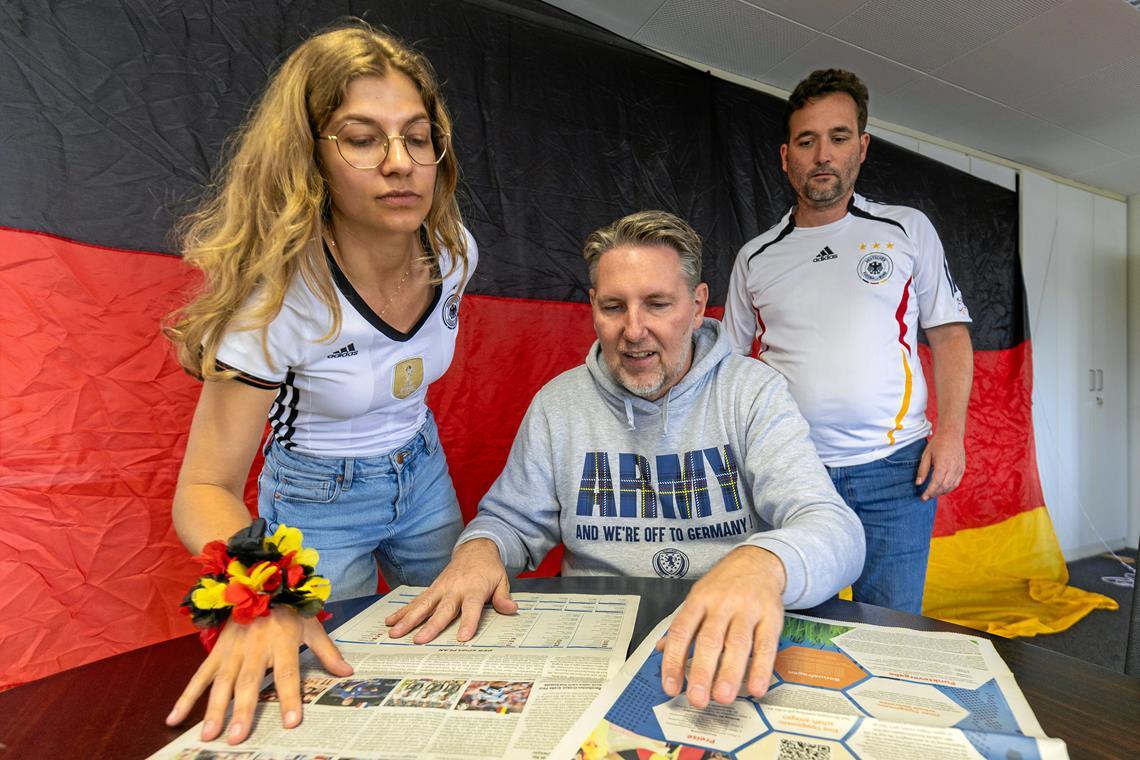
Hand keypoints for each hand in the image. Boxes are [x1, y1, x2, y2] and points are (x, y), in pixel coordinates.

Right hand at [165, 607, 352, 744]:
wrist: (260, 579)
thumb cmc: (289, 607)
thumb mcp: (312, 624)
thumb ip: (327, 652)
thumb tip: (347, 673)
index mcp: (283, 639)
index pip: (287, 673)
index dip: (289, 698)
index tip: (291, 722)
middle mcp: (256, 645)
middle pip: (248, 682)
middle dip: (242, 711)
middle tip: (237, 739)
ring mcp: (232, 648)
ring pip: (221, 682)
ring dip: (214, 709)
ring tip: (208, 735)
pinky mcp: (217, 649)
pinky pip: (199, 675)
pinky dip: (186, 696)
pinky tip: (175, 718)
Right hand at [385, 538, 516, 643]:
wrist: (475, 548)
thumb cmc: (489, 569)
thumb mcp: (502, 580)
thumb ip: (503, 597)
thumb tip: (511, 609)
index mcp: (475, 588)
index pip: (472, 608)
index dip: (468, 622)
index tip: (462, 638)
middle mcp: (455, 589)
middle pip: (442, 610)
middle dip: (431, 626)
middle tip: (419, 640)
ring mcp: (441, 588)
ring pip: (423, 606)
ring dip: (408, 619)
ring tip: (395, 633)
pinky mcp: (432, 588)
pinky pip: (416, 601)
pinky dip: (403, 611)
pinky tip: (390, 621)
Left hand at [657, 546, 785, 707]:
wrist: (757, 561)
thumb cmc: (723, 585)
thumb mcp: (698, 597)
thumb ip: (682, 625)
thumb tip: (659, 651)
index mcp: (699, 600)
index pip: (682, 632)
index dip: (674, 660)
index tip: (671, 686)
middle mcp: (722, 604)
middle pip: (710, 640)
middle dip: (702, 672)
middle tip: (698, 699)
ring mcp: (747, 609)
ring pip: (738, 643)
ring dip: (730, 673)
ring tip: (723, 697)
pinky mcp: (771, 616)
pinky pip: (766, 644)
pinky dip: (762, 667)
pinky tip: (757, 687)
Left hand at [916, 431, 965, 500]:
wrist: (952, 434)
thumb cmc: (937, 444)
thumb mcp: (926, 455)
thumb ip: (922, 470)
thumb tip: (918, 483)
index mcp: (942, 464)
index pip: (936, 483)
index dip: (929, 492)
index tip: (922, 498)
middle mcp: (953, 468)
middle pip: (944, 487)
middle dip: (934, 494)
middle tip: (926, 497)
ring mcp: (959, 469)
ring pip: (951, 486)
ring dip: (942, 492)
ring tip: (932, 494)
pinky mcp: (962, 469)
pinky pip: (956, 482)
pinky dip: (949, 488)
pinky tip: (941, 488)